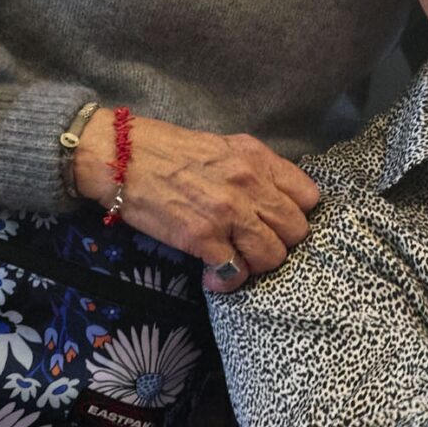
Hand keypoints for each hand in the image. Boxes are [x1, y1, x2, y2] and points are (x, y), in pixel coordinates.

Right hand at [73, 113, 319, 292]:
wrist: (118, 156)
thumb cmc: (165, 149)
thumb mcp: (221, 146)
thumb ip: (253, 169)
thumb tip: (273, 198)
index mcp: (256, 158)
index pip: (309, 196)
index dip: (297, 214)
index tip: (279, 221)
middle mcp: (249, 183)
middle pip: (297, 230)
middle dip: (280, 243)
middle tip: (255, 244)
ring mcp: (227, 212)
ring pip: (272, 256)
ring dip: (256, 264)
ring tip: (236, 260)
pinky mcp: (201, 237)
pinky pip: (234, 273)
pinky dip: (227, 281)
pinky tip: (213, 275)